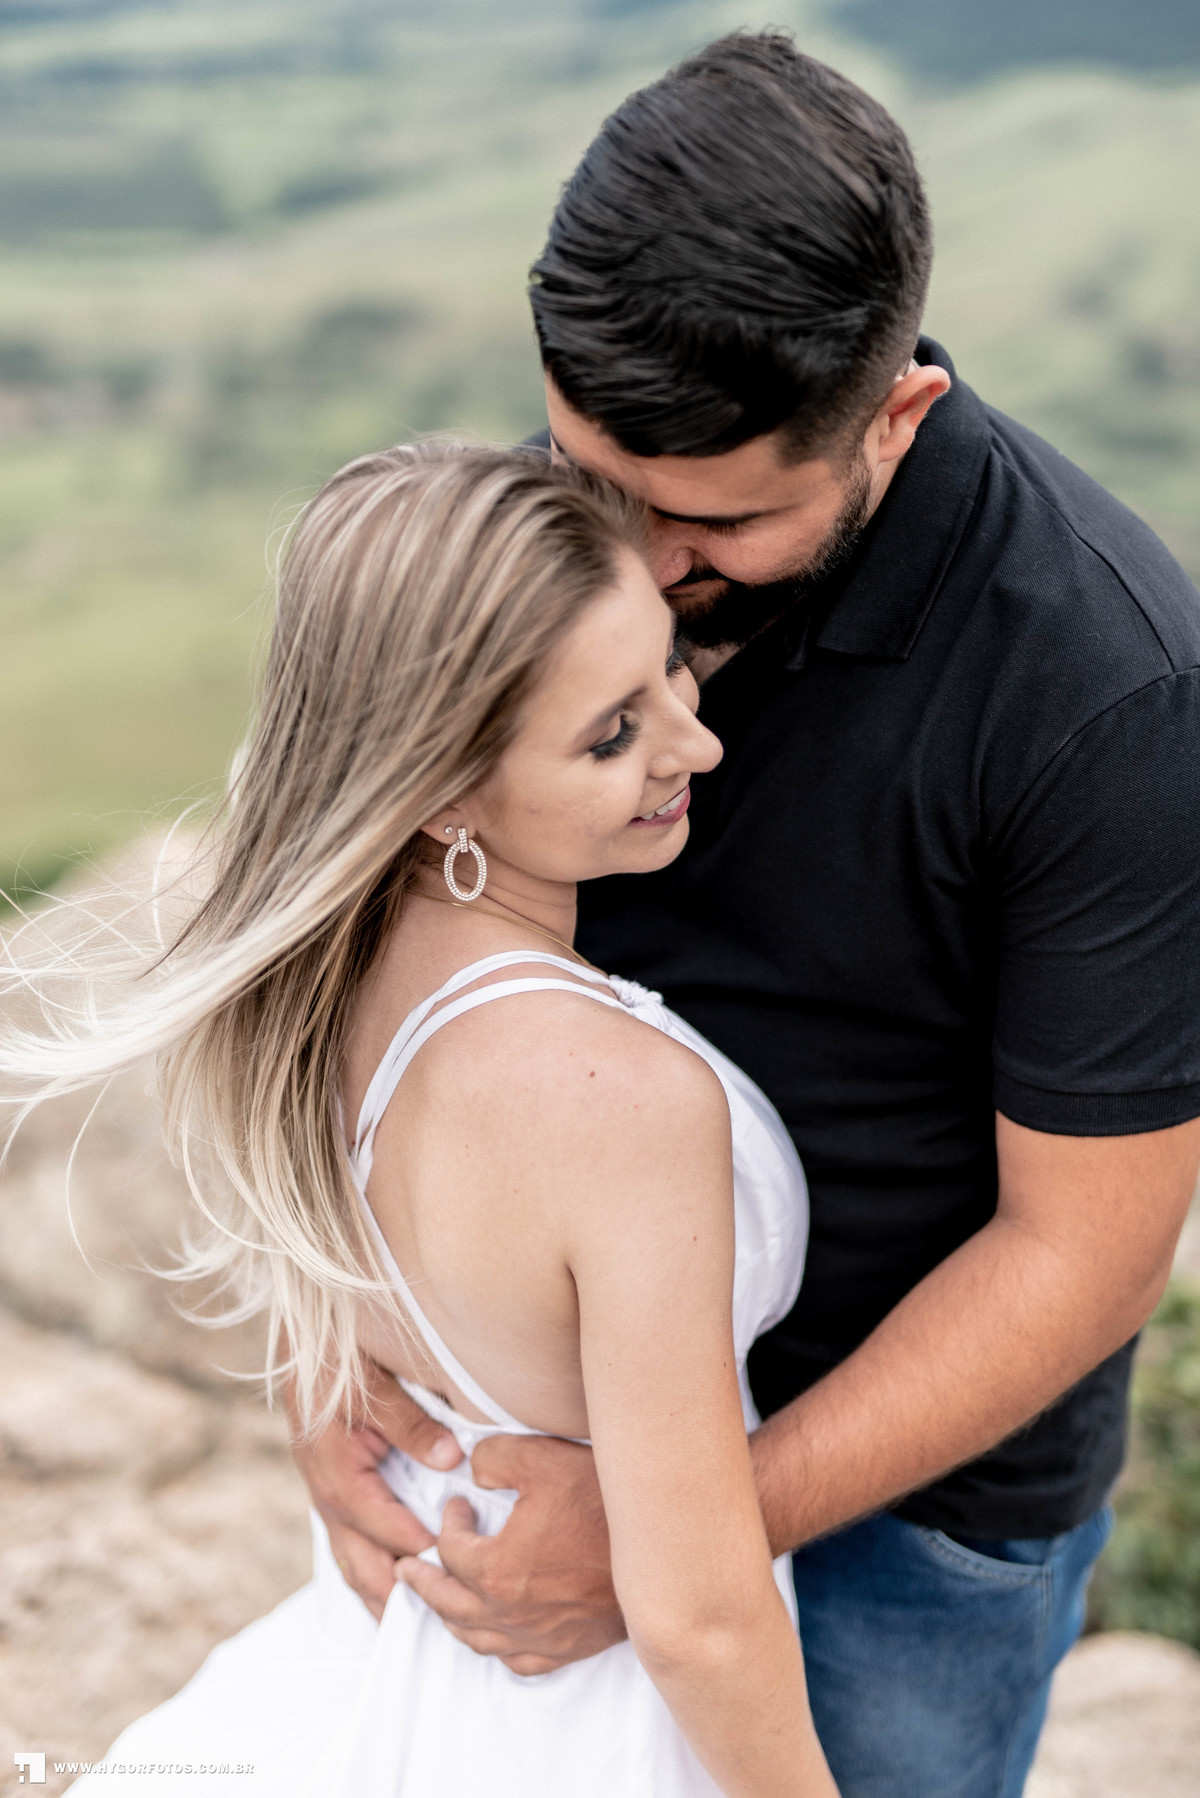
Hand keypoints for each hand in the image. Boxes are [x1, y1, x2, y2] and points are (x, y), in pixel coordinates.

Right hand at [288, 1357, 463, 1621]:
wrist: (301, 1347)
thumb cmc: (339, 1363)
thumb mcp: (377, 1388)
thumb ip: (414, 1425)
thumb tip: (453, 1459)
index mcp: (337, 1475)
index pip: (381, 1526)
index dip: (416, 1548)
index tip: (451, 1566)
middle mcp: (328, 1497)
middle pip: (361, 1565)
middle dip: (395, 1596)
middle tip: (437, 1622)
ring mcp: (327, 1500)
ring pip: (352, 1564)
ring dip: (381, 1596)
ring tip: (415, 1628)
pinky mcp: (333, 1495)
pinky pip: (350, 1546)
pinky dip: (371, 1572)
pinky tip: (394, 1589)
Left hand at [397, 1433, 623, 1674]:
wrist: (663, 1549)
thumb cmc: (604, 1503)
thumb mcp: (542, 1460)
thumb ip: (494, 1459)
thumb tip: (474, 1471)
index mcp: (497, 1570)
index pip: (451, 1550)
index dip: (448, 1523)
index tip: (458, 1505)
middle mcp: (511, 1614)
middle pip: (449, 1604)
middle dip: (423, 1583)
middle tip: (406, 1569)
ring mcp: (540, 1636)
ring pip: (477, 1638)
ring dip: (451, 1618)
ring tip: (440, 1602)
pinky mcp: (568, 1648)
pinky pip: (517, 1660)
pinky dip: (496, 1648)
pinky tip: (495, 1636)